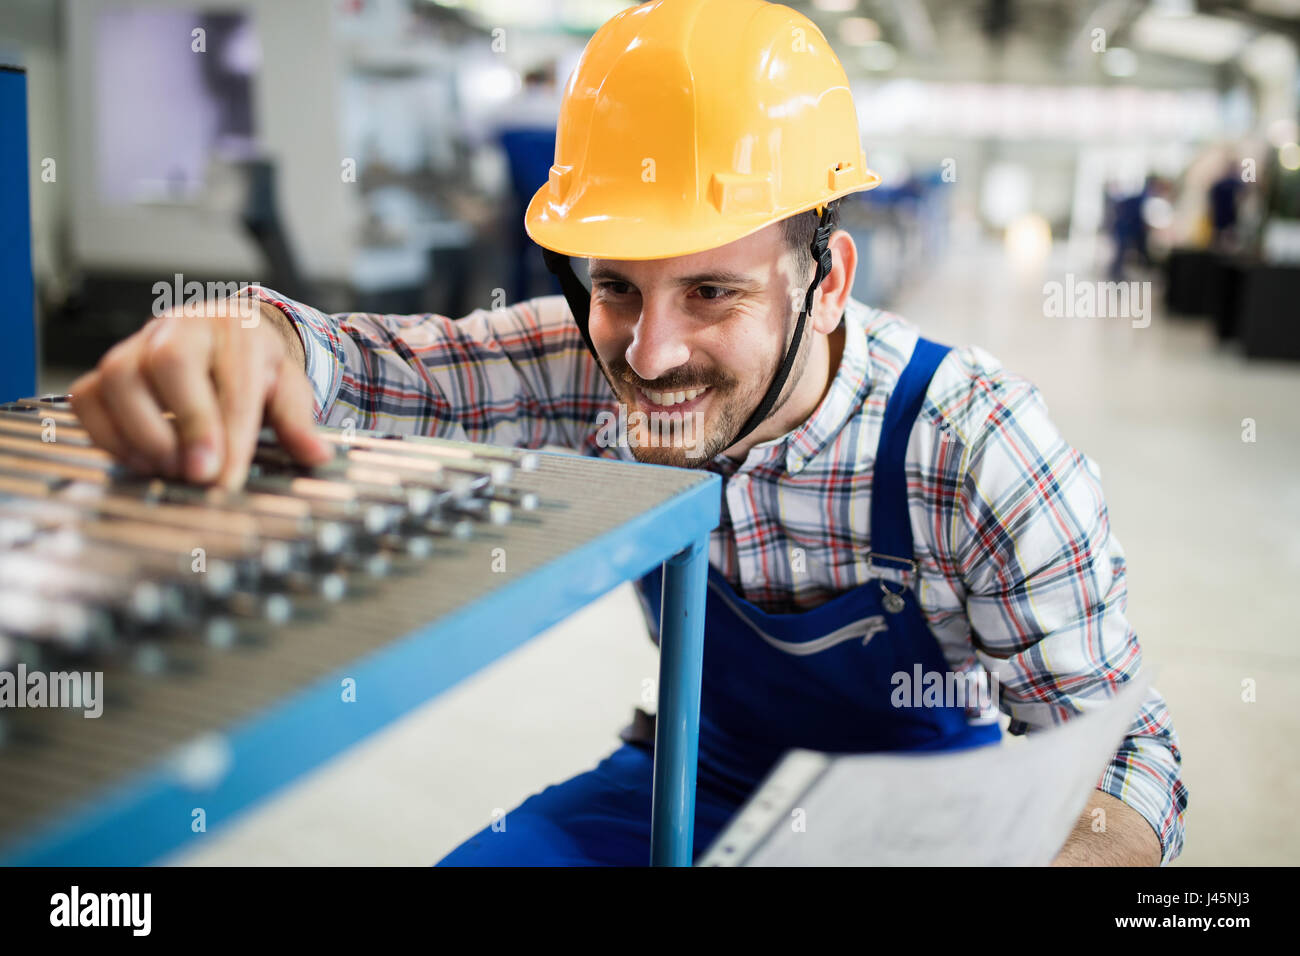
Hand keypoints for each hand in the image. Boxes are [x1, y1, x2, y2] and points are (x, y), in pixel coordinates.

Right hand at [69, 299, 332, 489]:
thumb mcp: (287, 388)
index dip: (228, 432)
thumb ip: (298, 422)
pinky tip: (141, 462)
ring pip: (119, 377)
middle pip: (170, 362)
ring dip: (142, 434)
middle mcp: (181, 328)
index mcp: (235, 330)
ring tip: (171, 470)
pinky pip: (89, 398)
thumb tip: (317, 456)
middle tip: (198, 473)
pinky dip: (108, 436)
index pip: (231, 379)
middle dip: (186, 423)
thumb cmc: (256, 367)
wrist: (225, 336)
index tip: (227, 477)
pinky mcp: (106, 370)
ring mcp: (136, 346)